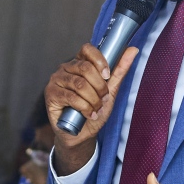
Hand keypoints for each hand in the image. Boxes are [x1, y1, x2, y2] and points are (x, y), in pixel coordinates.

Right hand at [44, 43, 137, 174]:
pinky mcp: (51, 94)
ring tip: (97, 109)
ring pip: (79, 84)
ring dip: (93, 99)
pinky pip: (71, 97)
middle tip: (104, 98)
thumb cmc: (94, 110)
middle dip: (99, 86)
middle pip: (85, 68)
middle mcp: (66, 68)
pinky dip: (85, 108)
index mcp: (80, 63)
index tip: (107, 75)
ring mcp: (56, 80)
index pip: (87, 49)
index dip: (99, 60)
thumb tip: (132, 50)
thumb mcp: (110, 90)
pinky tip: (89, 114)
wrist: (82, 134)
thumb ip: (119, 70)